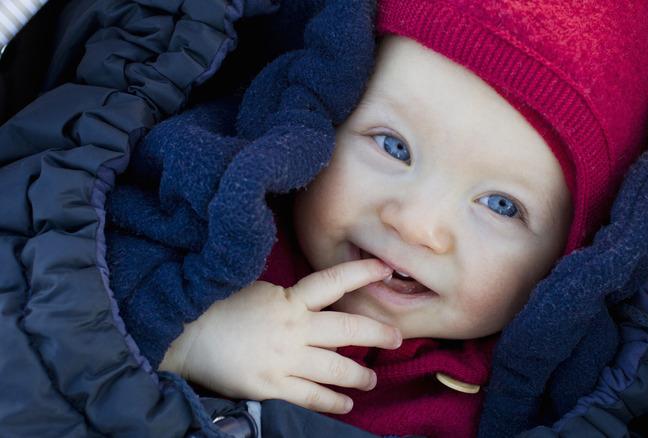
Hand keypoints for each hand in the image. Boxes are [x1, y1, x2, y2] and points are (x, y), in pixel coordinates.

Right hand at [159, 258, 400, 413]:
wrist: (185, 335)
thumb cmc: (219, 308)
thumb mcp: (260, 292)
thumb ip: (291, 299)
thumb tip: (320, 306)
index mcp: (289, 300)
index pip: (333, 281)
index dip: (361, 273)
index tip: (385, 268)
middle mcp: (293, 329)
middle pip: (347, 329)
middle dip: (377, 333)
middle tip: (397, 337)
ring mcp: (284, 359)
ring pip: (335, 368)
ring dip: (359, 374)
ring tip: (371, 378)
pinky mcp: (271, 386)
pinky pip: (311, 397)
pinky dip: (332, 401)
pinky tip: (345, 403)